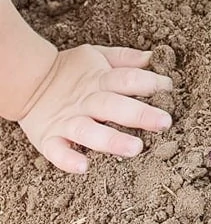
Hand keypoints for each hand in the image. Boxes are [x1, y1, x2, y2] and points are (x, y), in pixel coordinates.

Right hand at [18, 45, 172, 173]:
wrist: (28, 82)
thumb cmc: (73, 71)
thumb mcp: (98, 56)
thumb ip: (126, 58)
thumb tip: (155, 56)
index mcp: (100, 80)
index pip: (128, 79)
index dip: (150, 82)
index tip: (169, 88)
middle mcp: (86, 101)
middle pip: (114, 106)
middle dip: (140, 114)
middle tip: (164, 122)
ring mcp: (67, 121)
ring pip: (89, 132)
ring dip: (112, 141)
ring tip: (135, 149)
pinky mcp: (49, 139)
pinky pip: (56, 151)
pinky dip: (68, 160)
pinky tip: (84, 167)